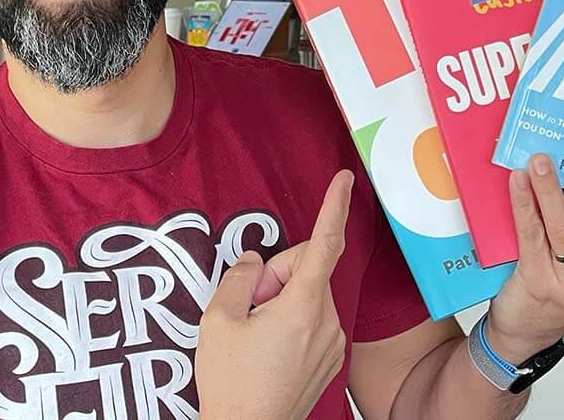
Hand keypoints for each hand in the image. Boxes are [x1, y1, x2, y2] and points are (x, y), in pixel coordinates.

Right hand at [196, 169, 353, 419]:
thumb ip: (240, 278)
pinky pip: (312, 319)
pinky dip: (291, 320)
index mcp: (302, 307)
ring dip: (282, 301)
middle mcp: (327, 321)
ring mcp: (332, 342)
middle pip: (306, 270)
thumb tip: (256, 260)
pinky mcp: (330, 358)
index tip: (344, 179)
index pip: (324, 244)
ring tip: (256, 335)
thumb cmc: (232, 384)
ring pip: (308, 295)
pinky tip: (268, 348)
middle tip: (248, 307)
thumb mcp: (219, 321)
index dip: (333, 207)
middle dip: (276, 276)